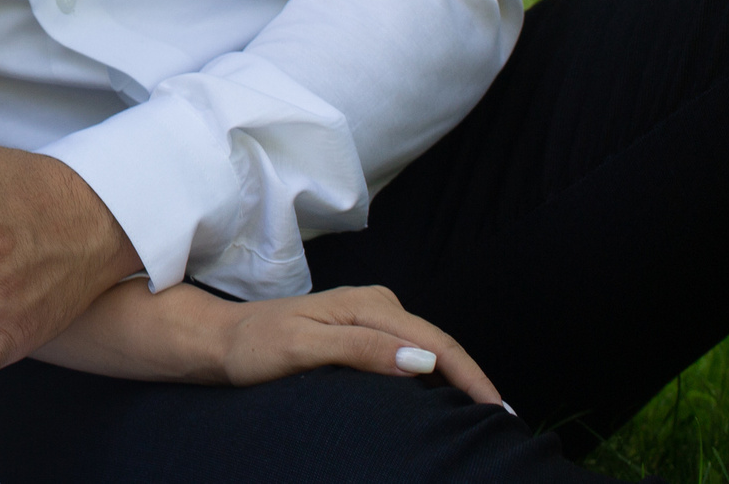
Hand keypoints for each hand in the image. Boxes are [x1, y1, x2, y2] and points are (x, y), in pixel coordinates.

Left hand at [216, 285, 502, 403]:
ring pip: (429, 348)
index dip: (472, 379)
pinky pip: (411, 352)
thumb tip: (421, 360)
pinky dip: (435, 375)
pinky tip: (446, 398)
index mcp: (368, 305)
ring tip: (485, 416)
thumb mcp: (303, 348)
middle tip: (507, 424)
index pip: (436, 344)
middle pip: (440, 344)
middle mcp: (376, 304)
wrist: (221, 340)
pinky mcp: (363, 330)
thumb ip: (359, 349)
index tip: (499, 414)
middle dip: (474, 381)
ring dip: (458, 379)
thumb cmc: (256, 346)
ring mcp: (370, 316)